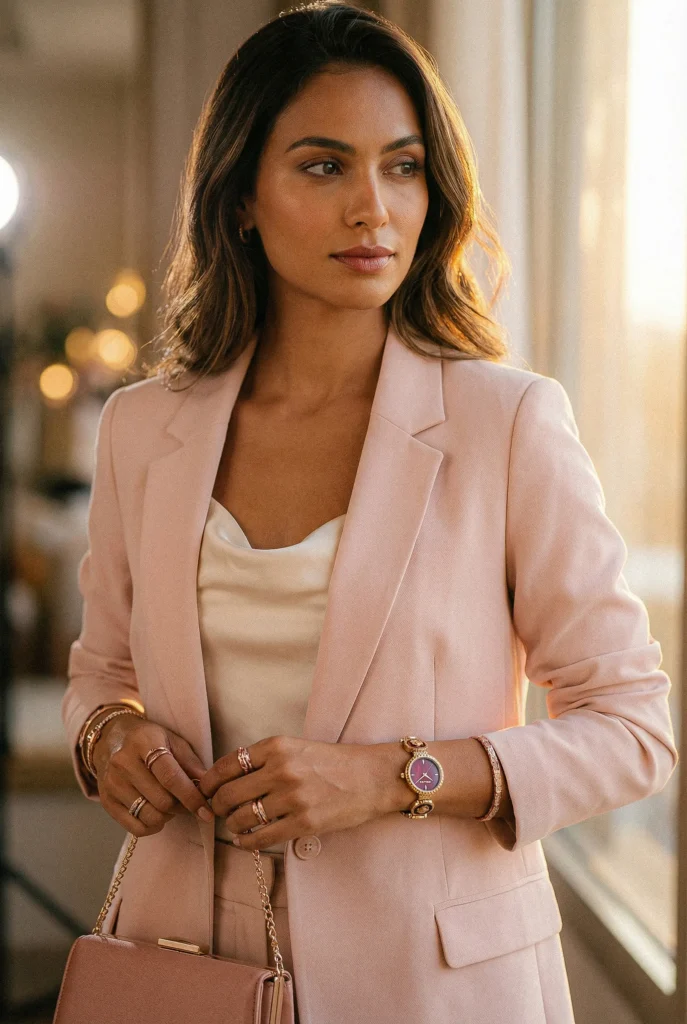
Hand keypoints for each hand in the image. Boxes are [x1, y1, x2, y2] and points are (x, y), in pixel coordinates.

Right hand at [92, 714, 214, 836]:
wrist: (111, 740)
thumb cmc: (150, 740)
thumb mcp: (173, 741)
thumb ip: (191, 763)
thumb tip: (208, 788)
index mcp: (144, 743)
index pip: (170, 777)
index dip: (191, 797)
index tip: (207, 812)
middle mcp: (123, 763)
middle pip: (162, 801)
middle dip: (182, 806)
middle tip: (187, 801)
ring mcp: (112, 783)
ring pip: (149, 816)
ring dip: (168, 816)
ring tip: (171, 804)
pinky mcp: (106, 801)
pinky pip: (135, 827)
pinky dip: (152, 826)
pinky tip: (156, 814)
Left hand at [198, 735, 391, 850]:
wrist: (373, 778)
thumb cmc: (335, 763)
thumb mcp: (298, 748)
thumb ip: (266, 759)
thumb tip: (229, 777)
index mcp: (278, 746)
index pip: (227, 764)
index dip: (209, 781)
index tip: (205, 790)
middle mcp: (282, 770)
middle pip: (228, 793)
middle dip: (216, 806)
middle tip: (217, 812)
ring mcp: (293, 797)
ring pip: (241, 817)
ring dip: (232, 825)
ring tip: (234, 825)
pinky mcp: (304, 823)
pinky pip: (261, 838)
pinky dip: (246, 842)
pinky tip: (245, 841)